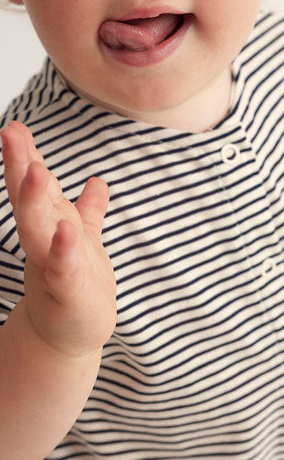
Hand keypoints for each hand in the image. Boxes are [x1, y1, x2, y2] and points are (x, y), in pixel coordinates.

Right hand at [1, 121, 115, 355]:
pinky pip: (64, 268)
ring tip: (37, 171)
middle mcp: (44, 242)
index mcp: (48, 225)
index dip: (25, 157)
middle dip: (20, 166)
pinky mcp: (68, 291)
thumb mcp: (84, 240)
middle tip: (10, 131)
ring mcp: (53, 266)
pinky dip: (63, 249)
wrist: (73, 334)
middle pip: (28, 200)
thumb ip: (88, 211)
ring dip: (35, 201)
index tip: (14, 125)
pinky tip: (66, 230)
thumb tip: (97, 182)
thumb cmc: (77, 284)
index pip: (33, 187)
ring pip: (38, 230)